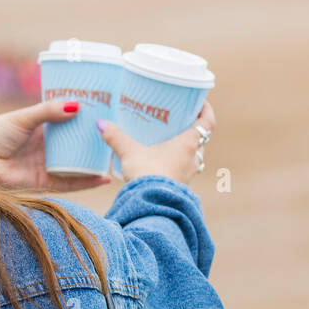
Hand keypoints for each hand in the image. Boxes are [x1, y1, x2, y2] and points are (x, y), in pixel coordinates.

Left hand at [0, 78, 111, 192]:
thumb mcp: (25, 117)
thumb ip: (48, 110)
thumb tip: (76, 105)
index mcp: (41, 128)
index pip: (69, 122)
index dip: (85, 119)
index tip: (106, 111)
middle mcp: (46, 147)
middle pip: (76, 144)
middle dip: (95, 141)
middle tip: (118, 133)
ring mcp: (47, 165)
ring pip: (77, 164)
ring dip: (95, 162)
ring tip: (116, 156)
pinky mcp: (44, 182)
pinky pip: (70, 183)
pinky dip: (87, 181)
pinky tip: (104, 177)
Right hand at [96, 101, 215, 184]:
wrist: (151, 206)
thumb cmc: (148, 174)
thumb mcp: (130, 152)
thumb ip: (116, 137)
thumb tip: (101, 123)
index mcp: (188, 144)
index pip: (207, 122)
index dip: (206, 110)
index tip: (201, 102)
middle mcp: (193, 159)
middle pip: (201, 140)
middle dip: (193, 129)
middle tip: (181, 120)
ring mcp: (187, 175)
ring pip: (193, 157)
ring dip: (186, 149)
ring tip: (171, 140)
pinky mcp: (178, 186)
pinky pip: (182, 170)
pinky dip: (177, 163)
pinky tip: (163, 162)